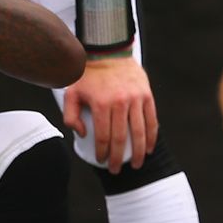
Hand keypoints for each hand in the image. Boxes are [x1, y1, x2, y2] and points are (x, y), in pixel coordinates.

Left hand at [63, 56, 159, 172]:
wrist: (109, 52)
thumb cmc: (88, 76)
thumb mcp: (71, 94)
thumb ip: (71, 116)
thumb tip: (83, 134)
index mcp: (101, 104)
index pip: (103, 137)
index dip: (103, 153)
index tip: (102, 161)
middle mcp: (120, 102)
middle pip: (121, 138)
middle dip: (119, 158)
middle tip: (116, 170)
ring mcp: (136, 99)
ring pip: (139, 131)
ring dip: (139, 151)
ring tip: (138, 164)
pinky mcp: (147, 95)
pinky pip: (151, 119)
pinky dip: (152, 135)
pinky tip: (150, 147)